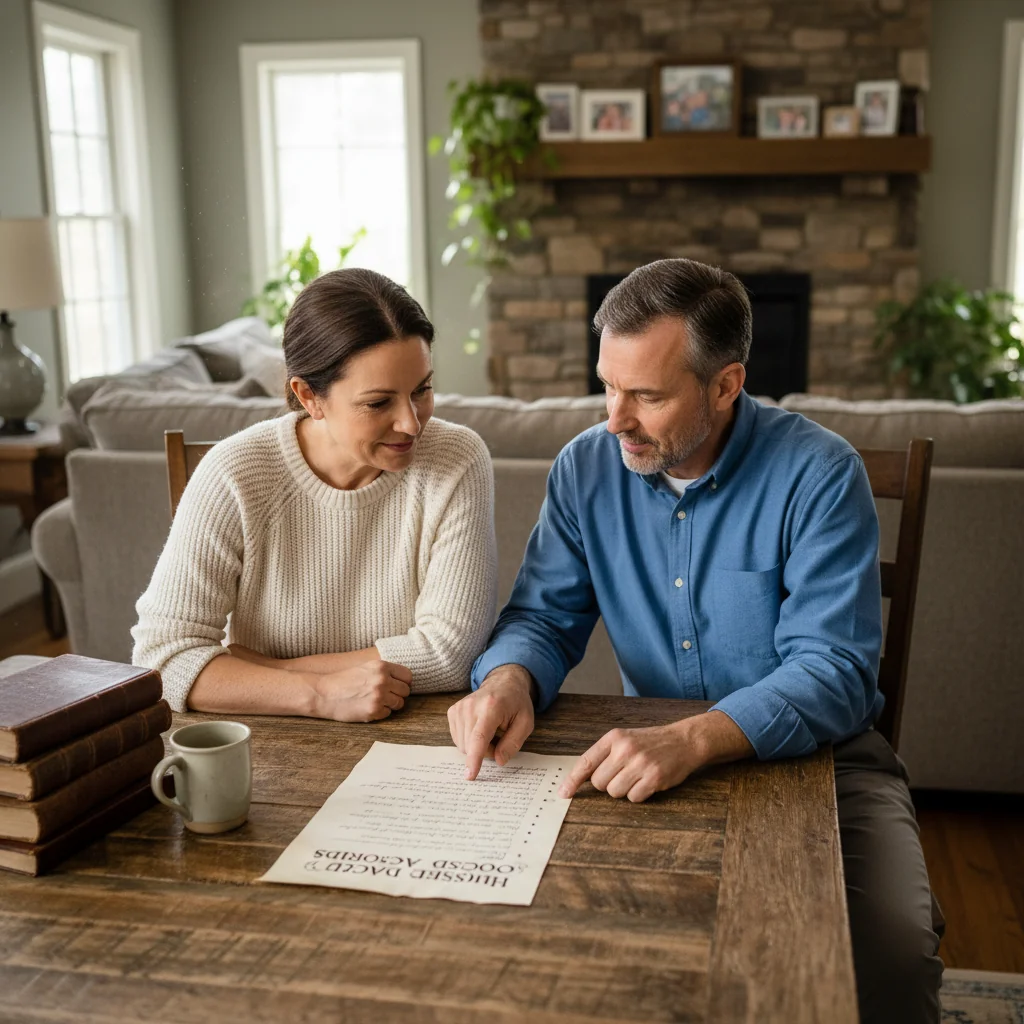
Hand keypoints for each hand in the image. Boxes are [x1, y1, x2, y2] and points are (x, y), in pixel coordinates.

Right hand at [312, 661, 411, 721]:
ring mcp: (379, 696)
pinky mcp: (374, 710)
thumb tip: (404, 681)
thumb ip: (384, 671)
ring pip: (399, 704)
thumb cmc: (343, 680)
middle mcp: (383, 680)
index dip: (403, 682)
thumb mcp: (366, 668)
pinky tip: (368, 708)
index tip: (396, 686)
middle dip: (397, 695)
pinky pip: (388, 714)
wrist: (324, 693)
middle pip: (405, 691)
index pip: (407, 676)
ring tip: (375, 702)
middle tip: (384, 696)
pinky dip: (380, 713)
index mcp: (382, 666)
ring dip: (390, 705)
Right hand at [448, 664, 534, 779]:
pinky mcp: (452, 712)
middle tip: (500, 739)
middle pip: (471, 746)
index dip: (475, 759)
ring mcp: (459, 708)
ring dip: (478, 747)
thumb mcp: (525, 723)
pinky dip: (470, 741)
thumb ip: (513, 743)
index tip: (470, 775)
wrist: (502, 683)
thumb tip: (499, 761)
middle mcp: (470, 706)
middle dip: (487, 752)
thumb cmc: (516, 703)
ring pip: (463, 746)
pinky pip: (458, 740)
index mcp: (491, 707)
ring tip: (490, 732)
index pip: (479, 737)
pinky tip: (479, 730)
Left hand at [558, 711, 753, 802]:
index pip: (586, 762)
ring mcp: (640, 763)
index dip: (572, 780)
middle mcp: (624, 749)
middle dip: (607, 784)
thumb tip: (581, 777)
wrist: (684, 740)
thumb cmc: (651, 742)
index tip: (563, 793)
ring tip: (637, 777)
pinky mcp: (653, 777)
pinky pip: (634, 798)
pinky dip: (639, 795)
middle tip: (623, 775)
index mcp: (614, 737)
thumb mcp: (625, 739)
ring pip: (614, 792)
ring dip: (624, 790)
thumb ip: (604, 755)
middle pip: (599, 783)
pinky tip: (648, 782)